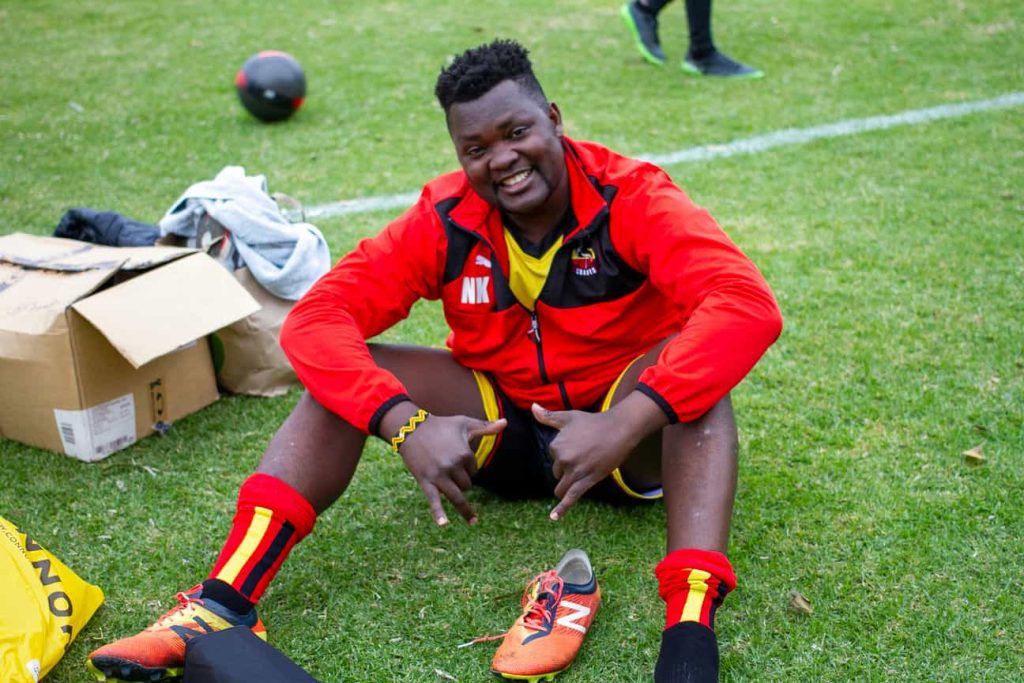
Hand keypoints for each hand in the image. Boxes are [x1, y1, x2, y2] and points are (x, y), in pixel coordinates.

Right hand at [397, 413, 505, 525]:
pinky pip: (434, 500)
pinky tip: (444, 524)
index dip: (467, 468)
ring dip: (465, 509)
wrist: (411, 428)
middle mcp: (453, 466)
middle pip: (466, 485)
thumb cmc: (440, 425)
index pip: (474, 470)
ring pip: (457, 496)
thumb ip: (486, 427)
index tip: (456, 459)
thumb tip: (506, 422)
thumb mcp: (464, 423)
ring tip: (473, 521)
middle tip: (451, 473)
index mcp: (464, 454)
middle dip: (462, 482)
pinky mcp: (426, 481)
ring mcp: (439, 475)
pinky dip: (439, 513)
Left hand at [531, 404, 633, 520]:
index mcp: (556, 445)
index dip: (566, 453)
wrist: (619, 429)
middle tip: (585, 456)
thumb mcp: (569, 417)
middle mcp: (563, 459)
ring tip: (578, 477)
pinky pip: (571, 497)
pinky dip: (562, 509)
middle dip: (567, 469)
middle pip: (557, 472)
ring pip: (562, 487)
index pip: (553, 457)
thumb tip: (532, 407)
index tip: (579, 445)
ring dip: (566, 485)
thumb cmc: (594, 422)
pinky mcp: (587, 481)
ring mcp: (575, 472)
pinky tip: (554, 518)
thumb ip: (548, 416)